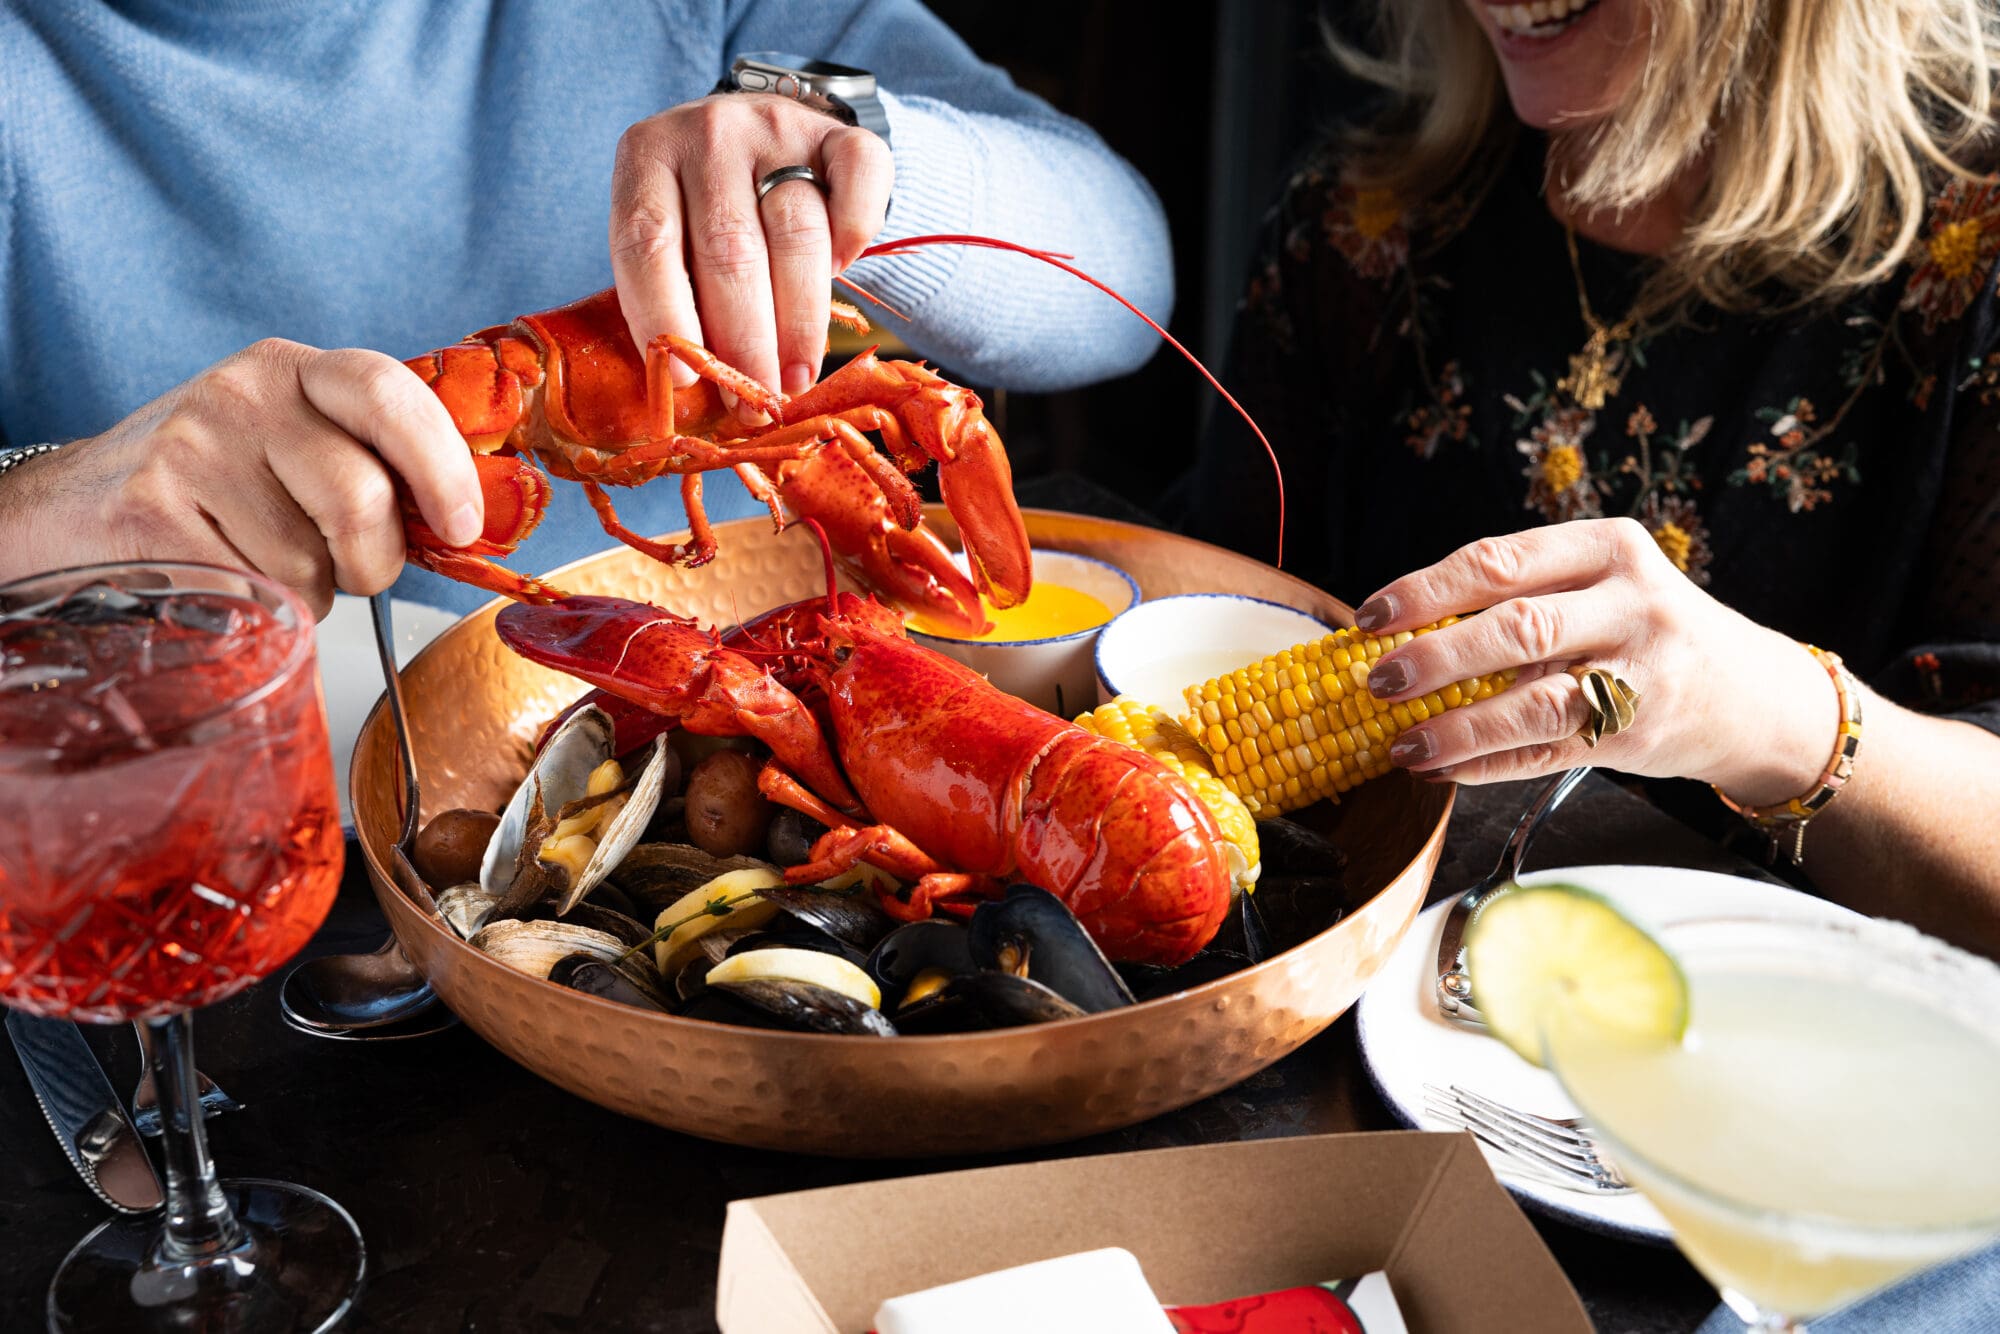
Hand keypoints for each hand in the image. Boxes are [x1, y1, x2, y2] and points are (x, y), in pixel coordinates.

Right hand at [0, 340, 481, 617]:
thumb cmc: (213, 483)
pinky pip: (254, 591)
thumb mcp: (294, 442)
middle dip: (374, 561)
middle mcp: (244, 396)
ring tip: (267, 563)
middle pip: (360, 498)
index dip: (442, 466)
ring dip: (310, 591)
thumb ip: (374, 463)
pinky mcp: (152, 511)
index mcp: (297, 370)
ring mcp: (193, 449)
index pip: (391, 395)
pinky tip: (229, 579)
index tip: (462, 526)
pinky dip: (262, 609)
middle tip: (353, 570)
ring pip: (308, 561)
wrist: (79, 505)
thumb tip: (465, 521)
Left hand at [609, 93, 894, 407]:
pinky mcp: (837, 130)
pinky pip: (857, 185)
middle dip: (746, 340)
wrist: (765, 139)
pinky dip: (853, 237)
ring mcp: (775, 125)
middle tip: (758, 400)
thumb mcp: (673, 238)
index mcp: (646, 157)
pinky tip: (841, 273)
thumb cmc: (706, 211)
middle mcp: (707, 131)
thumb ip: (677, 291)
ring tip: (796, 376)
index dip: (667, 315)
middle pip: (729, 249)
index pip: (648, 244)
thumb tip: (700, 386)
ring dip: (800, 319)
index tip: (690, 378)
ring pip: (795, 232)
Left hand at [1355, 517, 1837, 804]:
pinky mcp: (1639, 735)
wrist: (1748, 693)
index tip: (1370, 617)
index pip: (1501, 562)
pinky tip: (1441, 769)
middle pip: (1516, 628)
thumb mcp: (1600, 585)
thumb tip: (1400, 632)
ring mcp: (1643, 674)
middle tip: (1378, 681)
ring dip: (1456, 728)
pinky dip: (1485, 764)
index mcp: (1608, 548)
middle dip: (1435, 658)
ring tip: (1401, 744)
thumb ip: (1521, 595)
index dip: (1427, 590)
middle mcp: (1633, 605)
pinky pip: (1546, 753)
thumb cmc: (1644, 630)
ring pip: (1534, 703)